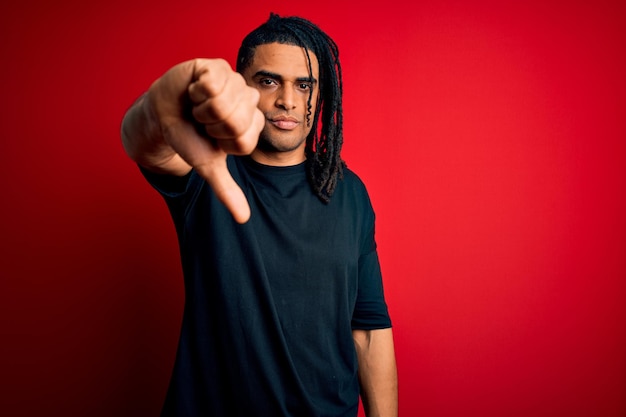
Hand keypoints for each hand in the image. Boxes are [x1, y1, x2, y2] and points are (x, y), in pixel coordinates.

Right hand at [148, 58, 263, 222]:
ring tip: (198, 106)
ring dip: (200, 109)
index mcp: (252, 124)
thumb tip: (244, 219)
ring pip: (222, 103)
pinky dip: (195, 92)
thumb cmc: (189, 136)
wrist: (163, 112)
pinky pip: (212, 83)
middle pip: (235, 122)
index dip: (221, 143)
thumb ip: (227, 190)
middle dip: (209, 126)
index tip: (213, 137)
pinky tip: (195, 90)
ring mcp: (235, 81)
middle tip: (203, 120)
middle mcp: (249, 101)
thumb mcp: (208, 165)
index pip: (244, 141)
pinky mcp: (218, 66)